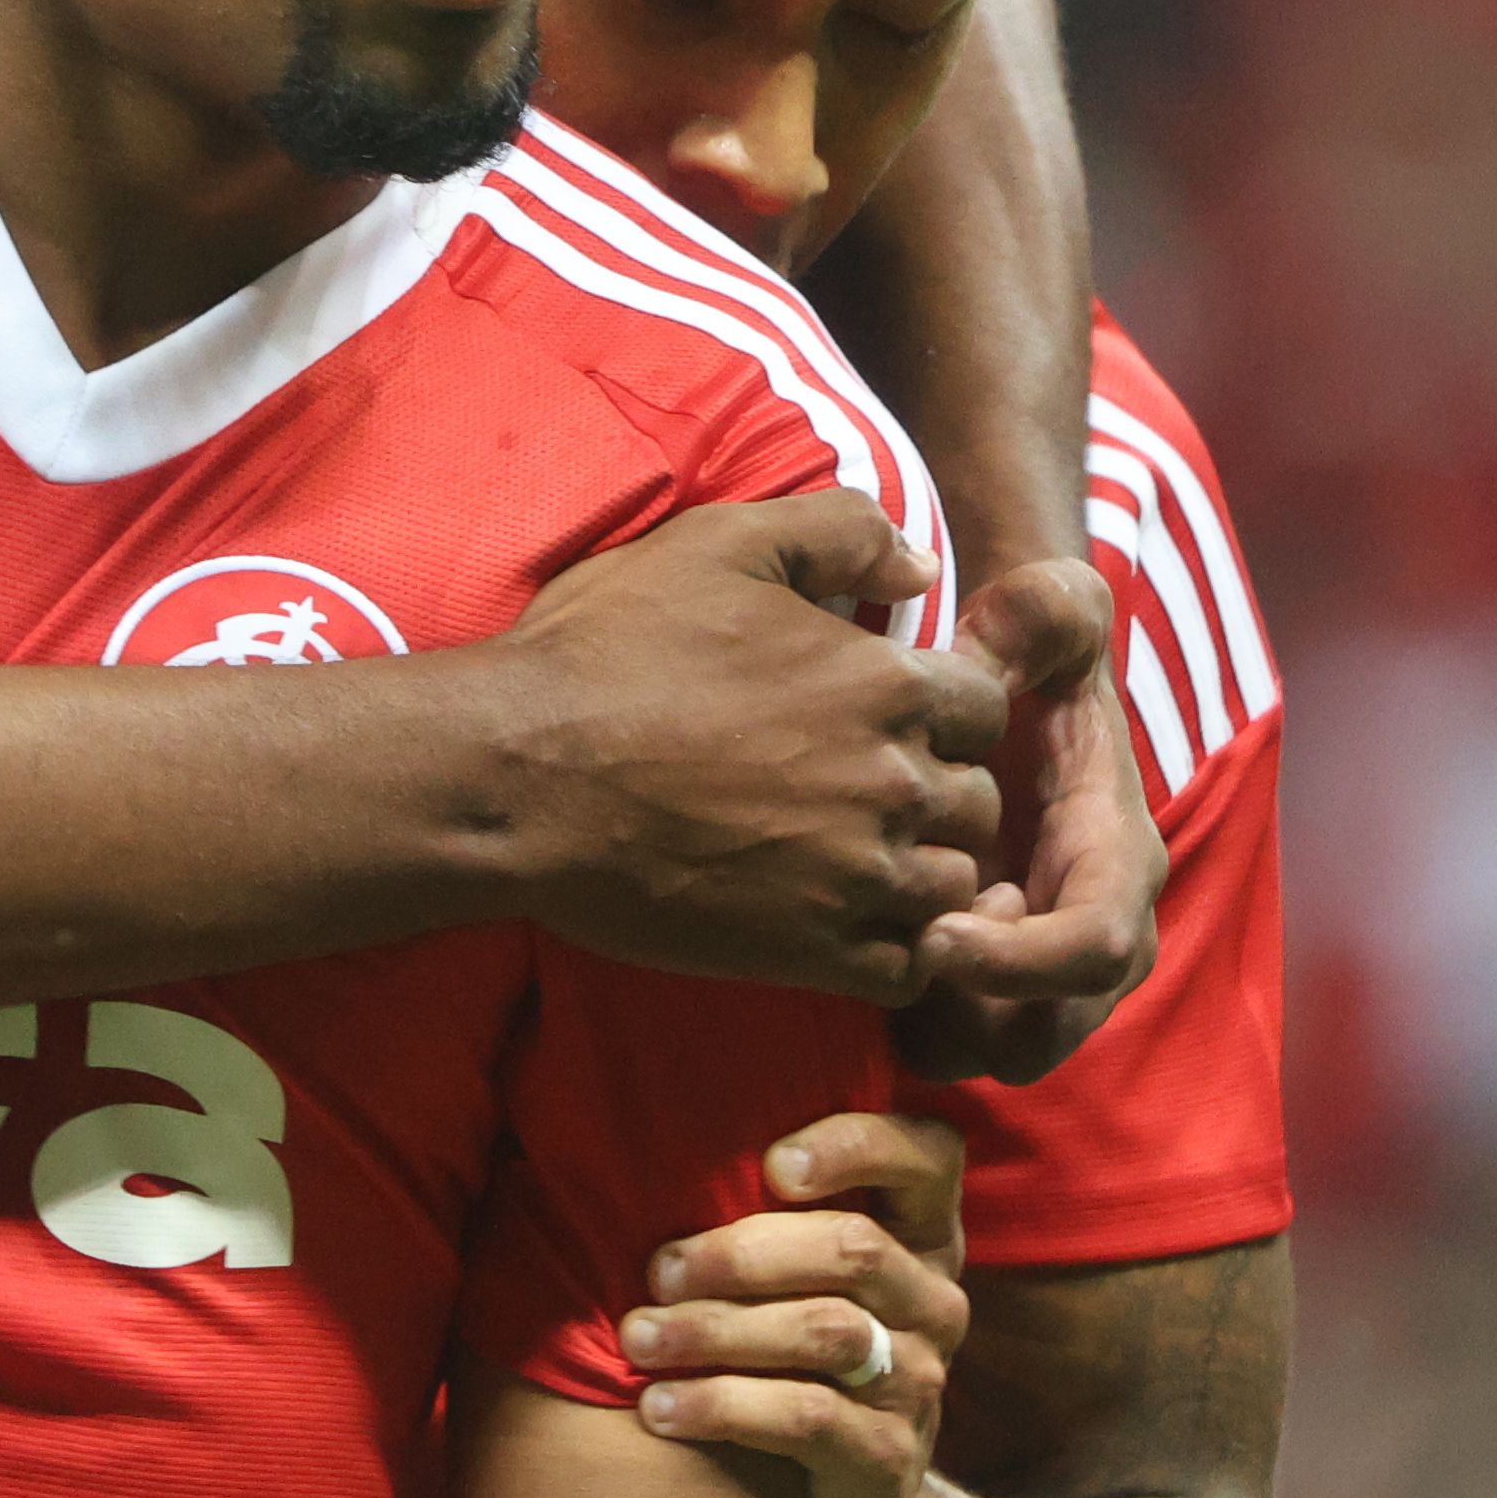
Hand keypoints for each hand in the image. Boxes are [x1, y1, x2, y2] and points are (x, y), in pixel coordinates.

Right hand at [482, 493, 1006, 999]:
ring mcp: (857, 876)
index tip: (882, 720)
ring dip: (916, 872)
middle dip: (932, 794)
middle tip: (857, 791)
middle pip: (977, 800)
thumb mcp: (714, 545)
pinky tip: (836, 923)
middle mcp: (892, 782)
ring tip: (850, 861)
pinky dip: (891, 950)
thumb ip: (837, 530)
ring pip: (952, 883)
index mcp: (885, 683)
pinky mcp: (814, 952)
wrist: (512, 778)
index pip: (984, 705)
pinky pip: (911, 967)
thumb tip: (920, 561)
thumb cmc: (601, 653)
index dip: (940, 710)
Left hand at [626, 1111, 967, 1497]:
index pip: (927, 1154)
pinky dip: (724, 1406)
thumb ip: (736, 1215)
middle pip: (852, 1247)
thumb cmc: (771, 1365)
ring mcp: (916, 1383)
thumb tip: (602, 1147)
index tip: (769, 1163)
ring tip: (636, 1340)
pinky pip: (809, 1419)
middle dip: (739, 1253)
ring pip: (826, 1332)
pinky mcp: (887, 1459)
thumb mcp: (771, 1284)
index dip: (858, 1145)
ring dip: (717, 1330)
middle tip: (655, 1272)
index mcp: (912, 1236)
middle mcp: (931, 1302)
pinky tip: (658, 1411)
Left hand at [898, 558, 1163, 1082]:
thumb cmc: (1028, 646)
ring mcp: (1034, 953)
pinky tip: (864, 939)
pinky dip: (908, 1011)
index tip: (937, 933)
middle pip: (1049, 1032)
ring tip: (884, 936)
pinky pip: (949, 1031)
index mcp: (1113, 855)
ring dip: (937, 1019)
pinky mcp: (983, 966)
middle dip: (977, 1013)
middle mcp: (1087, 921)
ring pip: (994, 1048)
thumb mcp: (1043, 613)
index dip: (1023, 961)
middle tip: (902, 945)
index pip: (1096, 947)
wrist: (1008, 676)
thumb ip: (1038, 615)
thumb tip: (1006, 629)